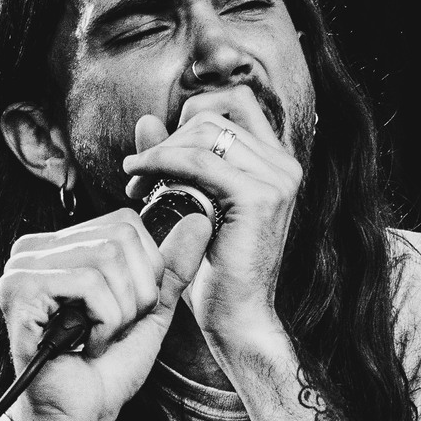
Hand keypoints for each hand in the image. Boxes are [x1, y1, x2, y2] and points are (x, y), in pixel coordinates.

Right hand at [0, 206, 211, 420]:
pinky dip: (103, 321)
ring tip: (97, 337)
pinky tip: (84, 344)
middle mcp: (34, 248)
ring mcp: (22, 266)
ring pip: (107, 259)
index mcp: (61, 246)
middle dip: (135, 294)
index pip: (125, 224)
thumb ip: (172, 266)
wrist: (77, 416)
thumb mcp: (150, 310)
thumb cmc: (106, 368)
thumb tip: (200, 220)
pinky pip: (89, 282)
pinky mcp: (19, 288)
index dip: (145, 272)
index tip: (126, 313)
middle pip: (120, 238)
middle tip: (112, 329)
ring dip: (119, 312)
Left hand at [123, 85, 301, 347]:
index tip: (160, 151)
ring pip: (203, 133)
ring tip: (136, 183)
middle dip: (167, 138)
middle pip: (212, 114)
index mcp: (276, 163)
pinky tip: (139, 180)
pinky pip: (199, 160)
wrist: (235, 319)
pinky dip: (162, 163)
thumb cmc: (213, 271)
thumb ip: (173, 159)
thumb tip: (147, 120)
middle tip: (137, 174)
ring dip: (159, 152)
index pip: (234, 102)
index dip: (190, 113)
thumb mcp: (190, 203)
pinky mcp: (259, 197)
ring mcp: (277, 180)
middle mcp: (284, 166)